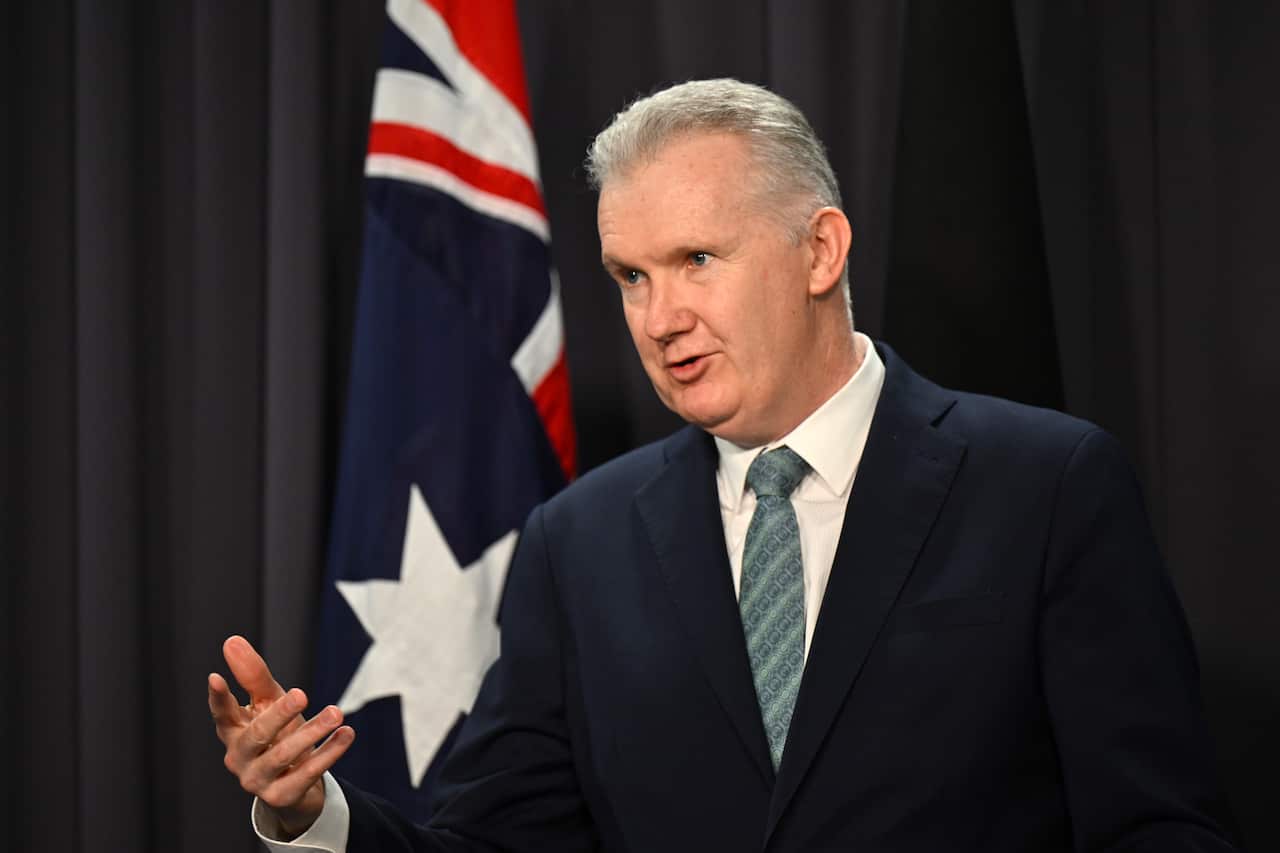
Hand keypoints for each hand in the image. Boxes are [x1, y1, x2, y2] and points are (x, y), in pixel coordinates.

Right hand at [208, 635, 354, 838]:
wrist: (295, 784)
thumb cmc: (278, 733)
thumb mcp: (268, 702)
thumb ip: (253, 675)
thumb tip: (232, 641)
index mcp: (232, 731)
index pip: (222, 713)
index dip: (218, 698)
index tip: (216, 677)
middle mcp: (239, 757)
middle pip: (257, 734)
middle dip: (280, 713)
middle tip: (302, 693)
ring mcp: (257, 780)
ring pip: (283, 755)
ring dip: (313, 731)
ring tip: (337, 712)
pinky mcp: (281, 796)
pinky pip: (307, 774)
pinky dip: (329, 753)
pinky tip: (346, 734)